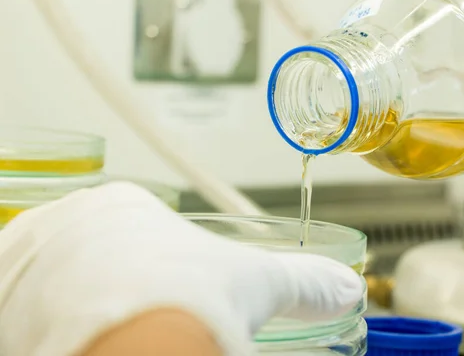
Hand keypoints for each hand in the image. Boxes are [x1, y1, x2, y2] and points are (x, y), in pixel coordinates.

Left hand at [0, 182, 361, 355]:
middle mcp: (63, 224)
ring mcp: (23, 264)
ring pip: (49, 289)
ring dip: (74, 316)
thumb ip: (303, 280)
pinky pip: (18, 312)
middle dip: (114, 293)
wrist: (136, 347)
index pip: (136, 230)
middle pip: (89, 261)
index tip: (164, 299)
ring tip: (108, 344)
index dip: (156, 271)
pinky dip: (40, 335)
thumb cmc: (188, 298)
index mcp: (123, 206)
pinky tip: (75, 350)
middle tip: (138, 331)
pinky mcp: (1, 303)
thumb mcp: (254, 283)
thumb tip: (345, 286)